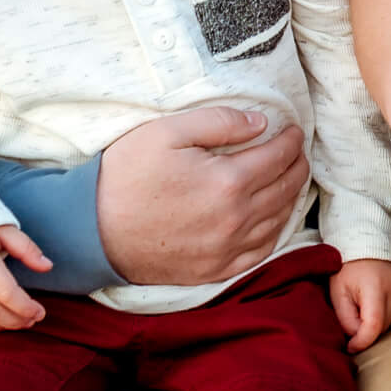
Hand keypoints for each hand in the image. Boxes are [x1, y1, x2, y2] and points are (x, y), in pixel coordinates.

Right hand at [98, 107, 309, 286]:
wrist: (92, 231)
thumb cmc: (126, 176)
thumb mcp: (167, 131)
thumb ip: (219, 122)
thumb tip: (261, 123)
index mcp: (228, 182)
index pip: (279, 157)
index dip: (292, 141)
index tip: (295, 131)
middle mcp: (236, 219)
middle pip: (286, 188)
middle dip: (298, 165)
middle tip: (299, 152)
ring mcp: (227, 249)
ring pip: (278, 220)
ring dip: (292, 196)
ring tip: (292, 178)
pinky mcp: (215, 269)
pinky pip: (261, 252)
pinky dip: (276, 232)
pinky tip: (275, 219)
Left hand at [330, 258, 390, 353]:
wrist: (369, 243)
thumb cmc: (349, 268)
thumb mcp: (338, 292)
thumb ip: (345, 319)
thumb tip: (356, 340)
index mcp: (376, 287)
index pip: (373, 327)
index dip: (360, 342)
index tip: (350, 346)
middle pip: (382, 327)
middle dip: (366, 331)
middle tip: (353, 319)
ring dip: (377, 322)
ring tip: (365, 305)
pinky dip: (388, 313)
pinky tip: (379, 300)